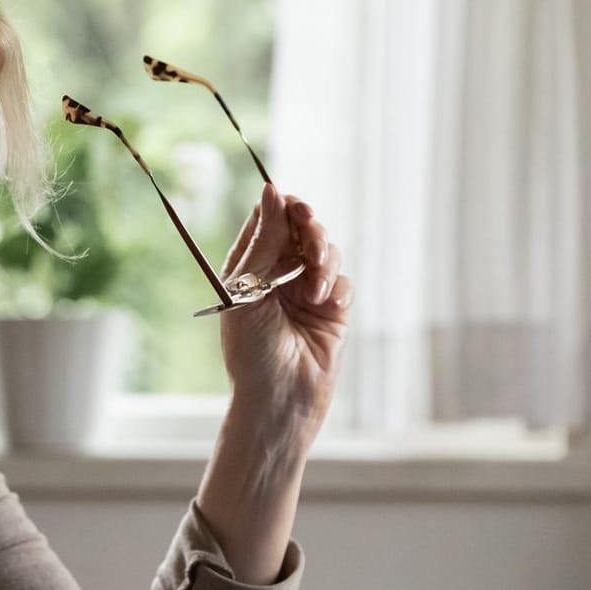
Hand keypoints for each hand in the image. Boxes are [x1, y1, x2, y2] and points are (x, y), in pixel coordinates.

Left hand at [216, 183, 352, 435]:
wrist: (279, 399)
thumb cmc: (251, 351)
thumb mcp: (247, 291)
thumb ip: (264, 241)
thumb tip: (272, 189)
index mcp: (249, 266)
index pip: (269, 218)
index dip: (283, 206)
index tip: (293, 208)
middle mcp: (278, 274)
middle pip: (302, 226)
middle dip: (310, 228)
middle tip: (311, 238)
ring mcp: (307, 291)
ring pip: (327, 250)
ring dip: (324, 261)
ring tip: (314, 291)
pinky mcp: (333, 310)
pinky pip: (343, 281)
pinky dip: (337, 287)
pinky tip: (326, 306)